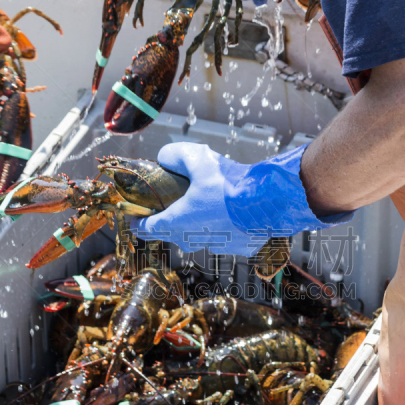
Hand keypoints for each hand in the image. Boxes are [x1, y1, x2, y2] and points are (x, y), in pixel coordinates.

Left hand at [132, 142, 353, 256]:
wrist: (269, 202)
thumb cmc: (230, 184)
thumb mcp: (198, 158)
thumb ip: (175, 156)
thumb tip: (165, 158)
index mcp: (178, 221)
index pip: (150, 229)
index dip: (139, 225)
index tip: (135, 223)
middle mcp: (195, 238)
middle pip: (174, 235)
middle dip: (171, 224)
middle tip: (172, 210)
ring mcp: (218, 246)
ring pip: (202, 239)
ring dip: (200, 227)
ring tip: (207, 210)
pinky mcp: (240, 248)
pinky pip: (227, 240)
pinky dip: (226, 229)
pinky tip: (233, 216)